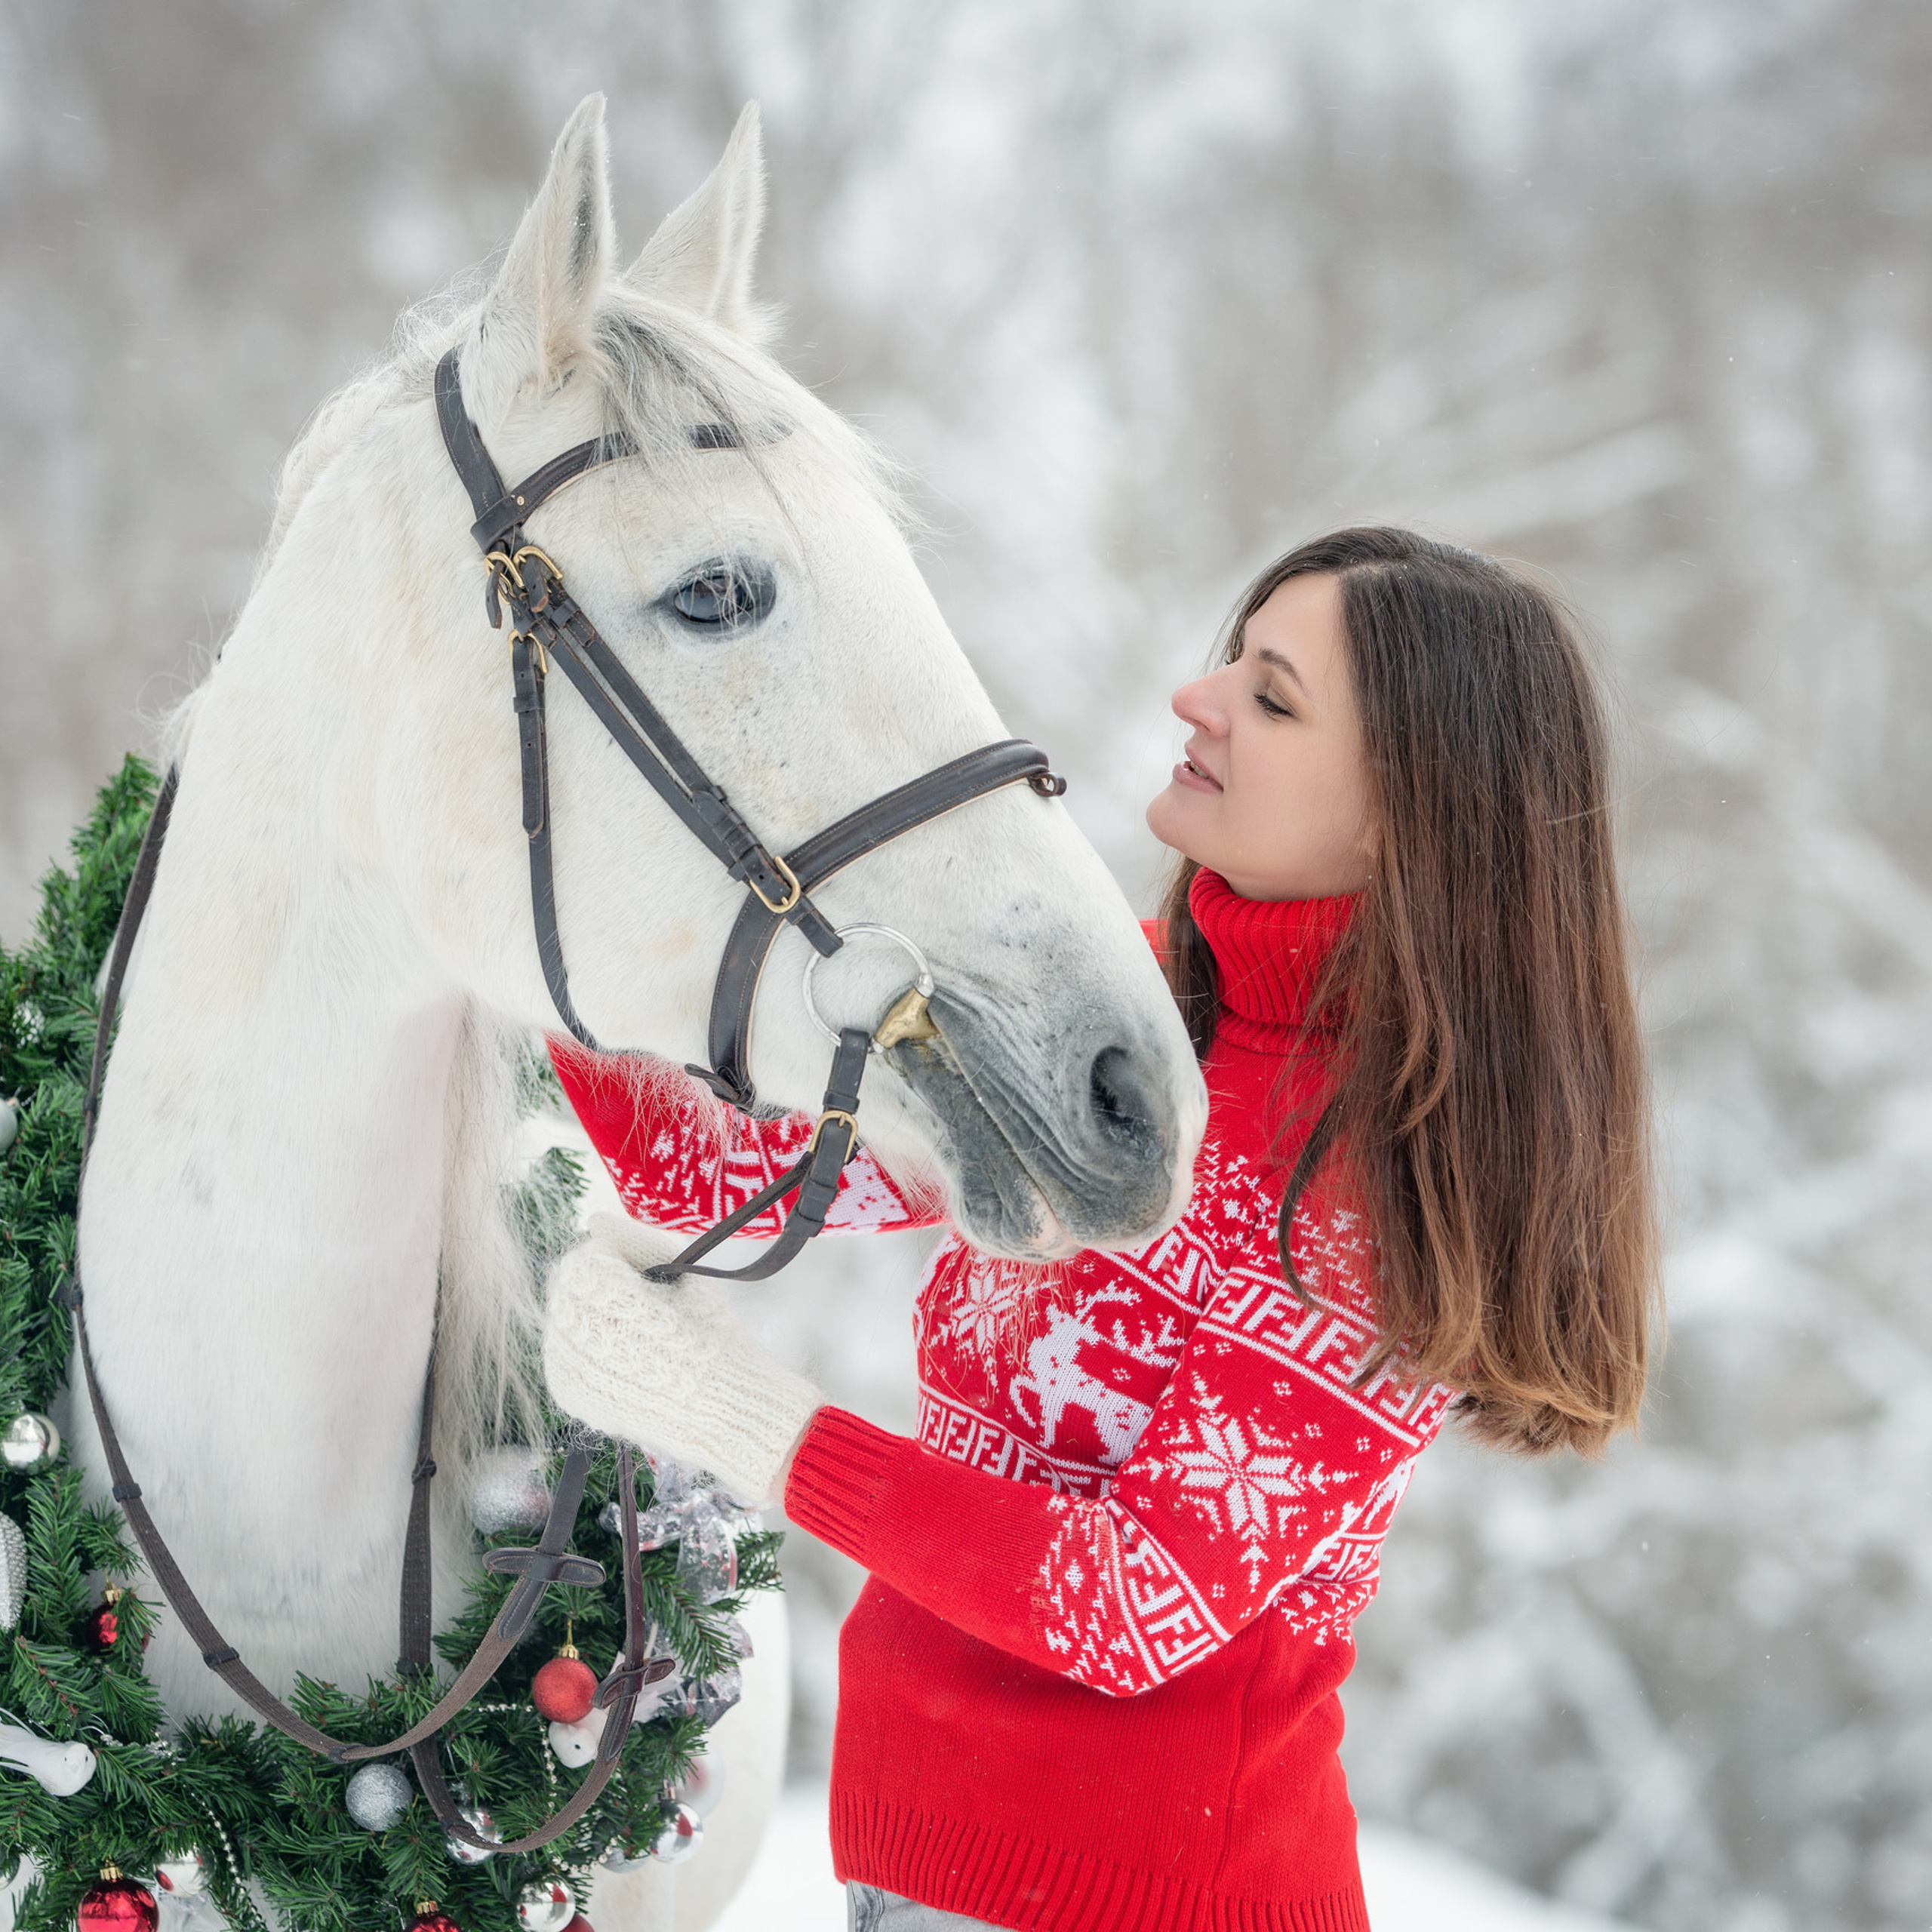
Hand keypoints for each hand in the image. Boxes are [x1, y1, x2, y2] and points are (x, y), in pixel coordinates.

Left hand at [541, 1213, 823, 1507]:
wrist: (720, 1410)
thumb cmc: (710, 1337)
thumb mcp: (681, 1277)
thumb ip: (635, 1241)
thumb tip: (597, 1219)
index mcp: (601, 1289)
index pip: (591, 1252)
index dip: (623, 1257)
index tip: (652, 1276)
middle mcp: (571, 1325)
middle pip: (571, 1282)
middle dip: (603, 1285)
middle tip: (646, 1304)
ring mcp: (563, 1362)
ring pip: (564, 1315)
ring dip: (593, 1314)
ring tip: (637, 1333)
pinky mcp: (565, 1389)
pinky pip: (563, 1350)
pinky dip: (587, 1347)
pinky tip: (622, 1356)